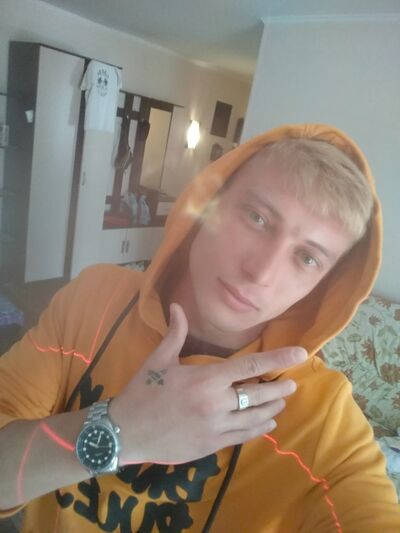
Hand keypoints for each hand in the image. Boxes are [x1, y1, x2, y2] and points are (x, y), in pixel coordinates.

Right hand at [109, 303, 306, 465]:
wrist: (125, 432)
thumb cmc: (143, 392)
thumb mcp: (158, 360)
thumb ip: (175, 333)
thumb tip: (176, 306)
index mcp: (206, 379)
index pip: (251, 367)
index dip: (279, 359)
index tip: (301, 355)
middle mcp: (217, 404)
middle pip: (259, 395)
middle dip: (279, 388)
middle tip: (291, 383)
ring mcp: (216, 428)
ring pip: (255, 418)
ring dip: (272, 409)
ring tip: (282, 402)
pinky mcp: (212, 446)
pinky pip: (243, 437)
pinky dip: (259, 429)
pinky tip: (268, 424)